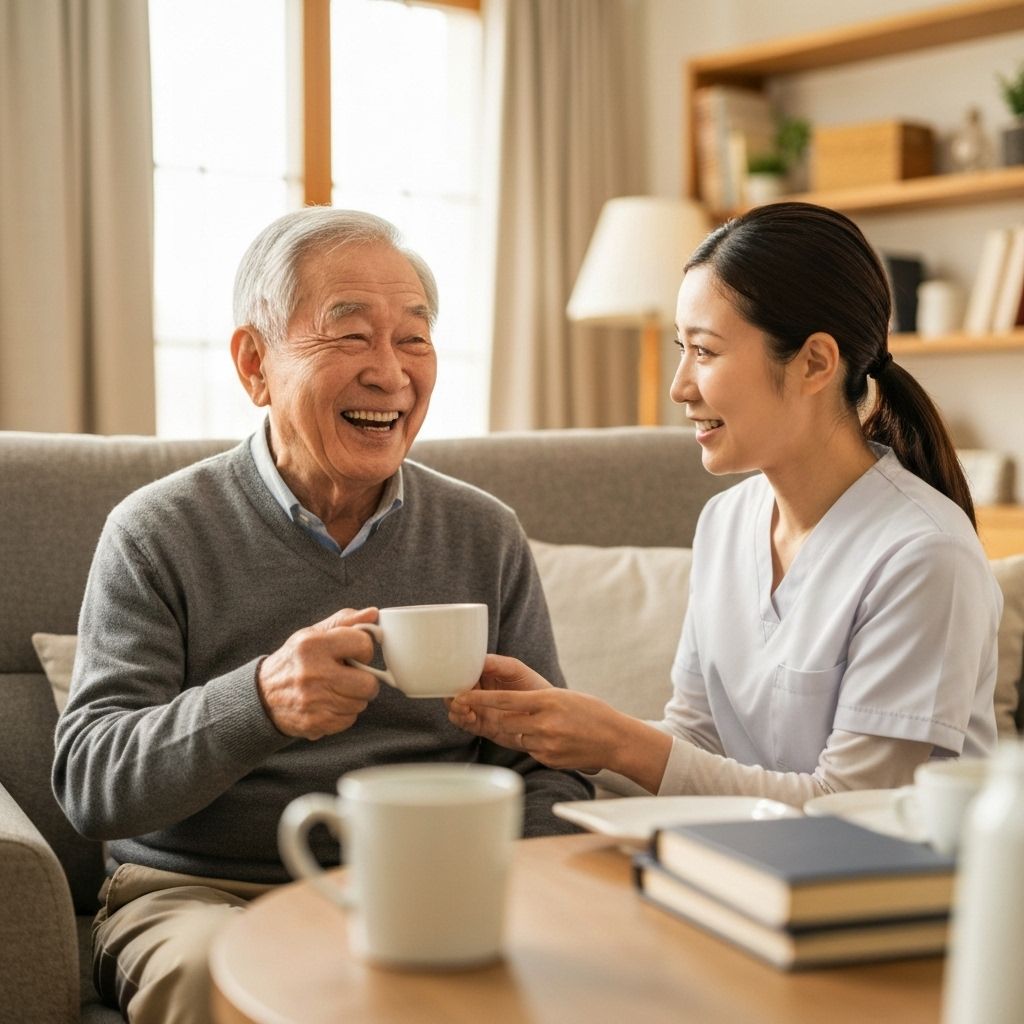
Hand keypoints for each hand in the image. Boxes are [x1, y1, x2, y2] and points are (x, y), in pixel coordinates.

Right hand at [257, 607, 380, 739]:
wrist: (263, 696)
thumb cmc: (294, 661)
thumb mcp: (313, 634)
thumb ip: (345, 621)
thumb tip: (372, 613)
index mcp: (312, 645)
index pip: (362, 645)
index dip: (364, 650)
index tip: (355, 654)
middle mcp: (313, 673)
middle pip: (368, 683)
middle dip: (365, 680)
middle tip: (351, 676)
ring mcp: (314, 700)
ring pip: (361, 703)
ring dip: (354, 698)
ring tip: (335, 689)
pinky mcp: (315, 722)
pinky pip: (349, 720)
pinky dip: (343, 714)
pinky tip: (328, 704)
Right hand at [446, 654, 549, 743]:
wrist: (548, 716)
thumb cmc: (534, 687)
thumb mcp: (516, 670)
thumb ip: (497, 664)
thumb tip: (476, 659)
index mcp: (483, 674)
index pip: (462, 671)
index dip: (456, 674)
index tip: (457, 677)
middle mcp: (478, 691)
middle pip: (454, 690)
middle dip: (451, 693)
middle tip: (458, 696)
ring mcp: (478, 708)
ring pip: (455, 707)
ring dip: (455, 707)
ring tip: (465, 708)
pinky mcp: (481, 725)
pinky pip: (463, 723)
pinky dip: (461, 719)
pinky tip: (469, 716)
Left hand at [448, 655, 621, 770]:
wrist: (615, 740)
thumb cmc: (591, 713)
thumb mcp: (563, 696)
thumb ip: (537, 700)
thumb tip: (509, 704)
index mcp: (547, 701)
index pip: (505, 700)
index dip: (481, 699)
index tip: (462, 696)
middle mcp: (544, 723)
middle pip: (504, 721)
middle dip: (499, 717)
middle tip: (497, 713)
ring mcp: (546, 744)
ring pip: (516, 737)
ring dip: (519, 731)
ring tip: (540, 726)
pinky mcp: (548, 759)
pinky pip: (530, 750)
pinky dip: (533, 744)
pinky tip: (551, 739)